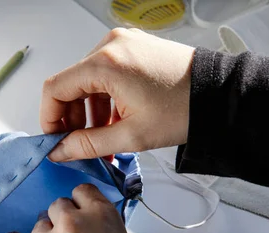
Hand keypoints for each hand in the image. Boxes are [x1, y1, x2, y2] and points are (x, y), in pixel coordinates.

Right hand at [41, 28, 194, 161]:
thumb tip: (59, 150)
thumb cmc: (183, 110)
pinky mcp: (133, 49)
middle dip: (72, 118)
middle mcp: (110, 46)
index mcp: (105, 62)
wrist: (219, 95)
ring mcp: (122, 45)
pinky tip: (115, 122)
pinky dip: (104, 99)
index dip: (49, 118)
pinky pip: (105, 75)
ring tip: (103, 139)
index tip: (55, 140)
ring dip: (89, 112)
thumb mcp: (130, 135)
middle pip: (70, 85)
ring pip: (87, 82)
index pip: (55, 88)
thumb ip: (87, 144)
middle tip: (81, 145)